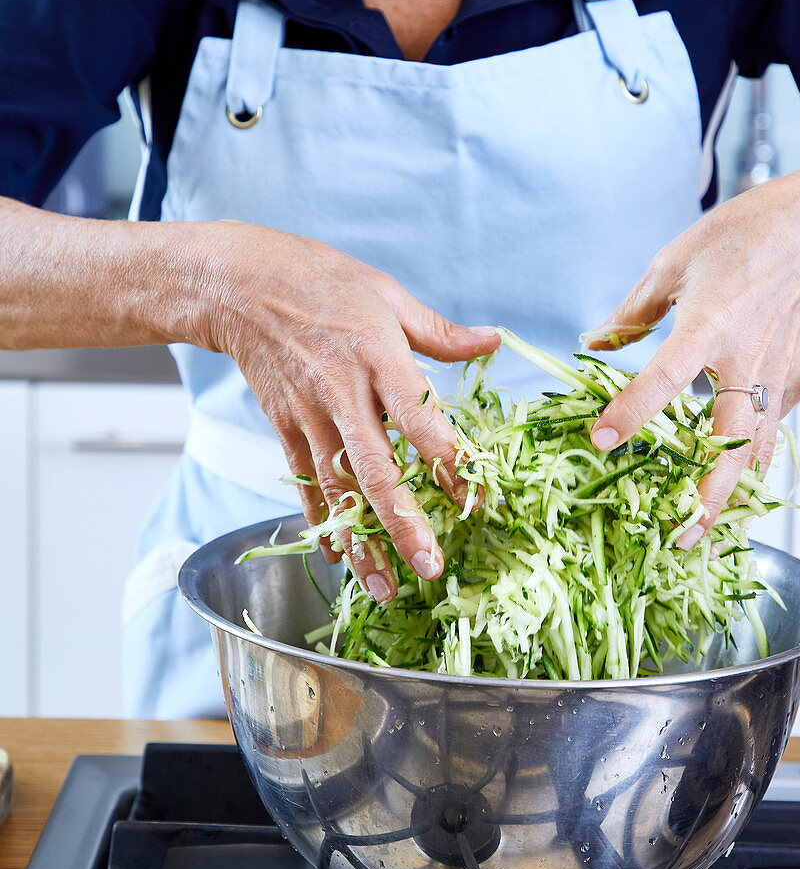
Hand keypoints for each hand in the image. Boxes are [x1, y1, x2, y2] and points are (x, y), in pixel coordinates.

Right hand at [194, 221, 499, 600]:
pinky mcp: (285, 425)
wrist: (238, 282)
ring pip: (337, 488)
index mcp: (378, 355)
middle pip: (376, 468)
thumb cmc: (321, 280)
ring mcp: (309, 413)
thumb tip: (492, 341)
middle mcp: (343, 391)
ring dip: (361, 540)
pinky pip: (304, 482)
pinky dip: (321, 520)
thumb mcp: (386, 294)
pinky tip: (339, 557)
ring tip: (383, 587)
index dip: (448, 461)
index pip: (420, 418)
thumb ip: (439, 332)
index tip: (475, 499)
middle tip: (429, 567)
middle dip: (403, 523)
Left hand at [585, 164, 799, 546]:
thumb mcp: (674, 261)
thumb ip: (633, 313)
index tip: (602, 441)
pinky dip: (753, 453)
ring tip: (704, 527)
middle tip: (680, 534)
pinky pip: (774, 425)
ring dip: (732, 491)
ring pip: (758, 449)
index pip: (664, 379)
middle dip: (707, 497)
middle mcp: (749, 359)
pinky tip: (731, 473)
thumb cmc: (746, 235)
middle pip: (730, 443)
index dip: (632, 413)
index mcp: (710, 324)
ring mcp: (783, 374)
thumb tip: (594, 342)